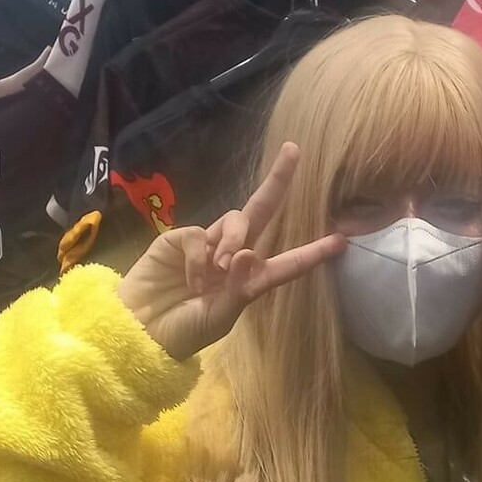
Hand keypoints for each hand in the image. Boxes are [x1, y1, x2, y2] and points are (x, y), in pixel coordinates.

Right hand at [116, 142, 344, 360]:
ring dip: (233, 240)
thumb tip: (247, 252)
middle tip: (294, 151)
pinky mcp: (181, 238)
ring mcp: (208, 245)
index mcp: (250, 282)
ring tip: (218, 269)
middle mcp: (233, 257)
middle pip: (261, 213)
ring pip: (235, 221)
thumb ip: (238, 287)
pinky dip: (199, 257)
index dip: (313, 252)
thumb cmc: (184, 330)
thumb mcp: (220, 316)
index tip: (341, 240)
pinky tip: (191, 279)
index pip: (287, 263)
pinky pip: (201, 236)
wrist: (140, 330)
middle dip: (278, 182)